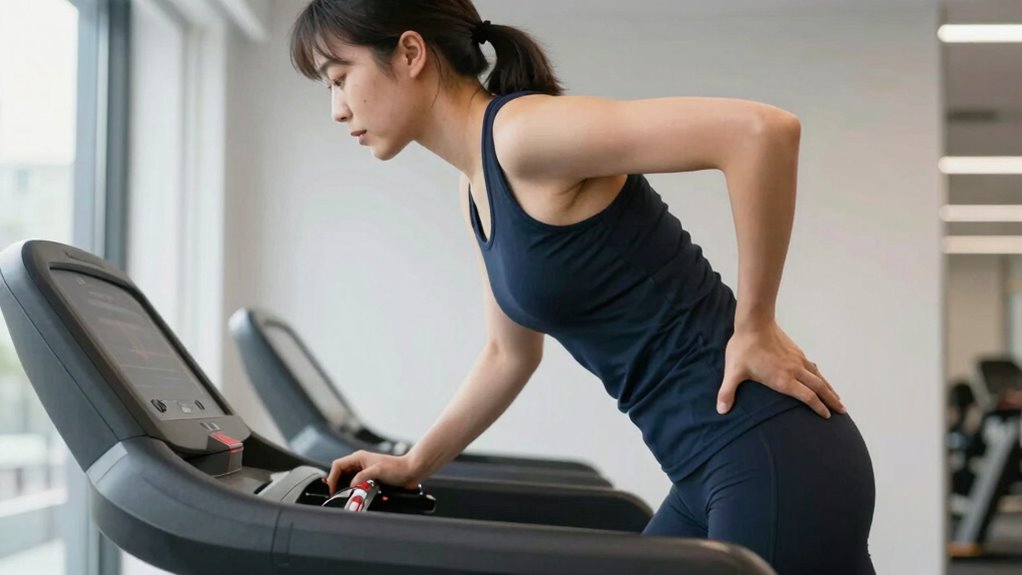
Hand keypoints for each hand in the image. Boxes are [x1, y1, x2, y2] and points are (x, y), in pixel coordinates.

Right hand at [324, 450, 421, 494]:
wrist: (412, 472)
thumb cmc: (397, 468)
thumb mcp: (377, 472)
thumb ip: (361, 478)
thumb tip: (351, 486)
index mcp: (359, 458)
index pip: (337, 465)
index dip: (332, 477)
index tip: (331, 489)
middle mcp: (360, 464)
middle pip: (340, 473)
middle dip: (336, 484)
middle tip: (336, 496)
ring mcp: (364, 472)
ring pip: (347, 480)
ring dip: (345, 489)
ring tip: (344, 498)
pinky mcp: (370, 480)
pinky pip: (356, 486)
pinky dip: (353, 491)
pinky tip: (355, 497)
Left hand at [716, 320, 844, 417]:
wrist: (754, 322)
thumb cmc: (743, 348)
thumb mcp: (733, 371)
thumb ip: (727, 392)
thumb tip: (720, 410)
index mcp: (783, 379)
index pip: (806, 396)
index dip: (818, 407)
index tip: (827, 416)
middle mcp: (795, 370)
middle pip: (818, 387)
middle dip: (831, 400)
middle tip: (842, 411)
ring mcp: (797, 360)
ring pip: (818, 376)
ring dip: (829, 388)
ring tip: (839, 399)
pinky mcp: (796, 351)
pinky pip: (813, 366)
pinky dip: (820, 375)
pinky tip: (821, 376)